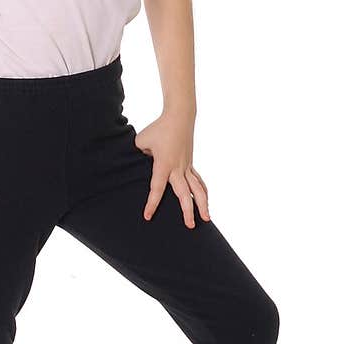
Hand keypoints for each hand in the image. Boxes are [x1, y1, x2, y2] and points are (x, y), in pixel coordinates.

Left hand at [133, 113, 210, 227]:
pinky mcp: (190, 164)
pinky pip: (198, 181)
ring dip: (203, 204)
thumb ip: (138, 155)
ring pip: (198, 189)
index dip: (152, 203)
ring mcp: (187, 166)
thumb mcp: (141, 141)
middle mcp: (178, 168)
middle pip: (184, 193)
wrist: (180, 117)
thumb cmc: (158, 128)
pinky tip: (205, 202)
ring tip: (207, 219)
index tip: (148, 216)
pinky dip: (203, 192)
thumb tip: (136, 164)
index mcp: (164, 164)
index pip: (157, 188)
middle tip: (190, 225)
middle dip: (188, 210)